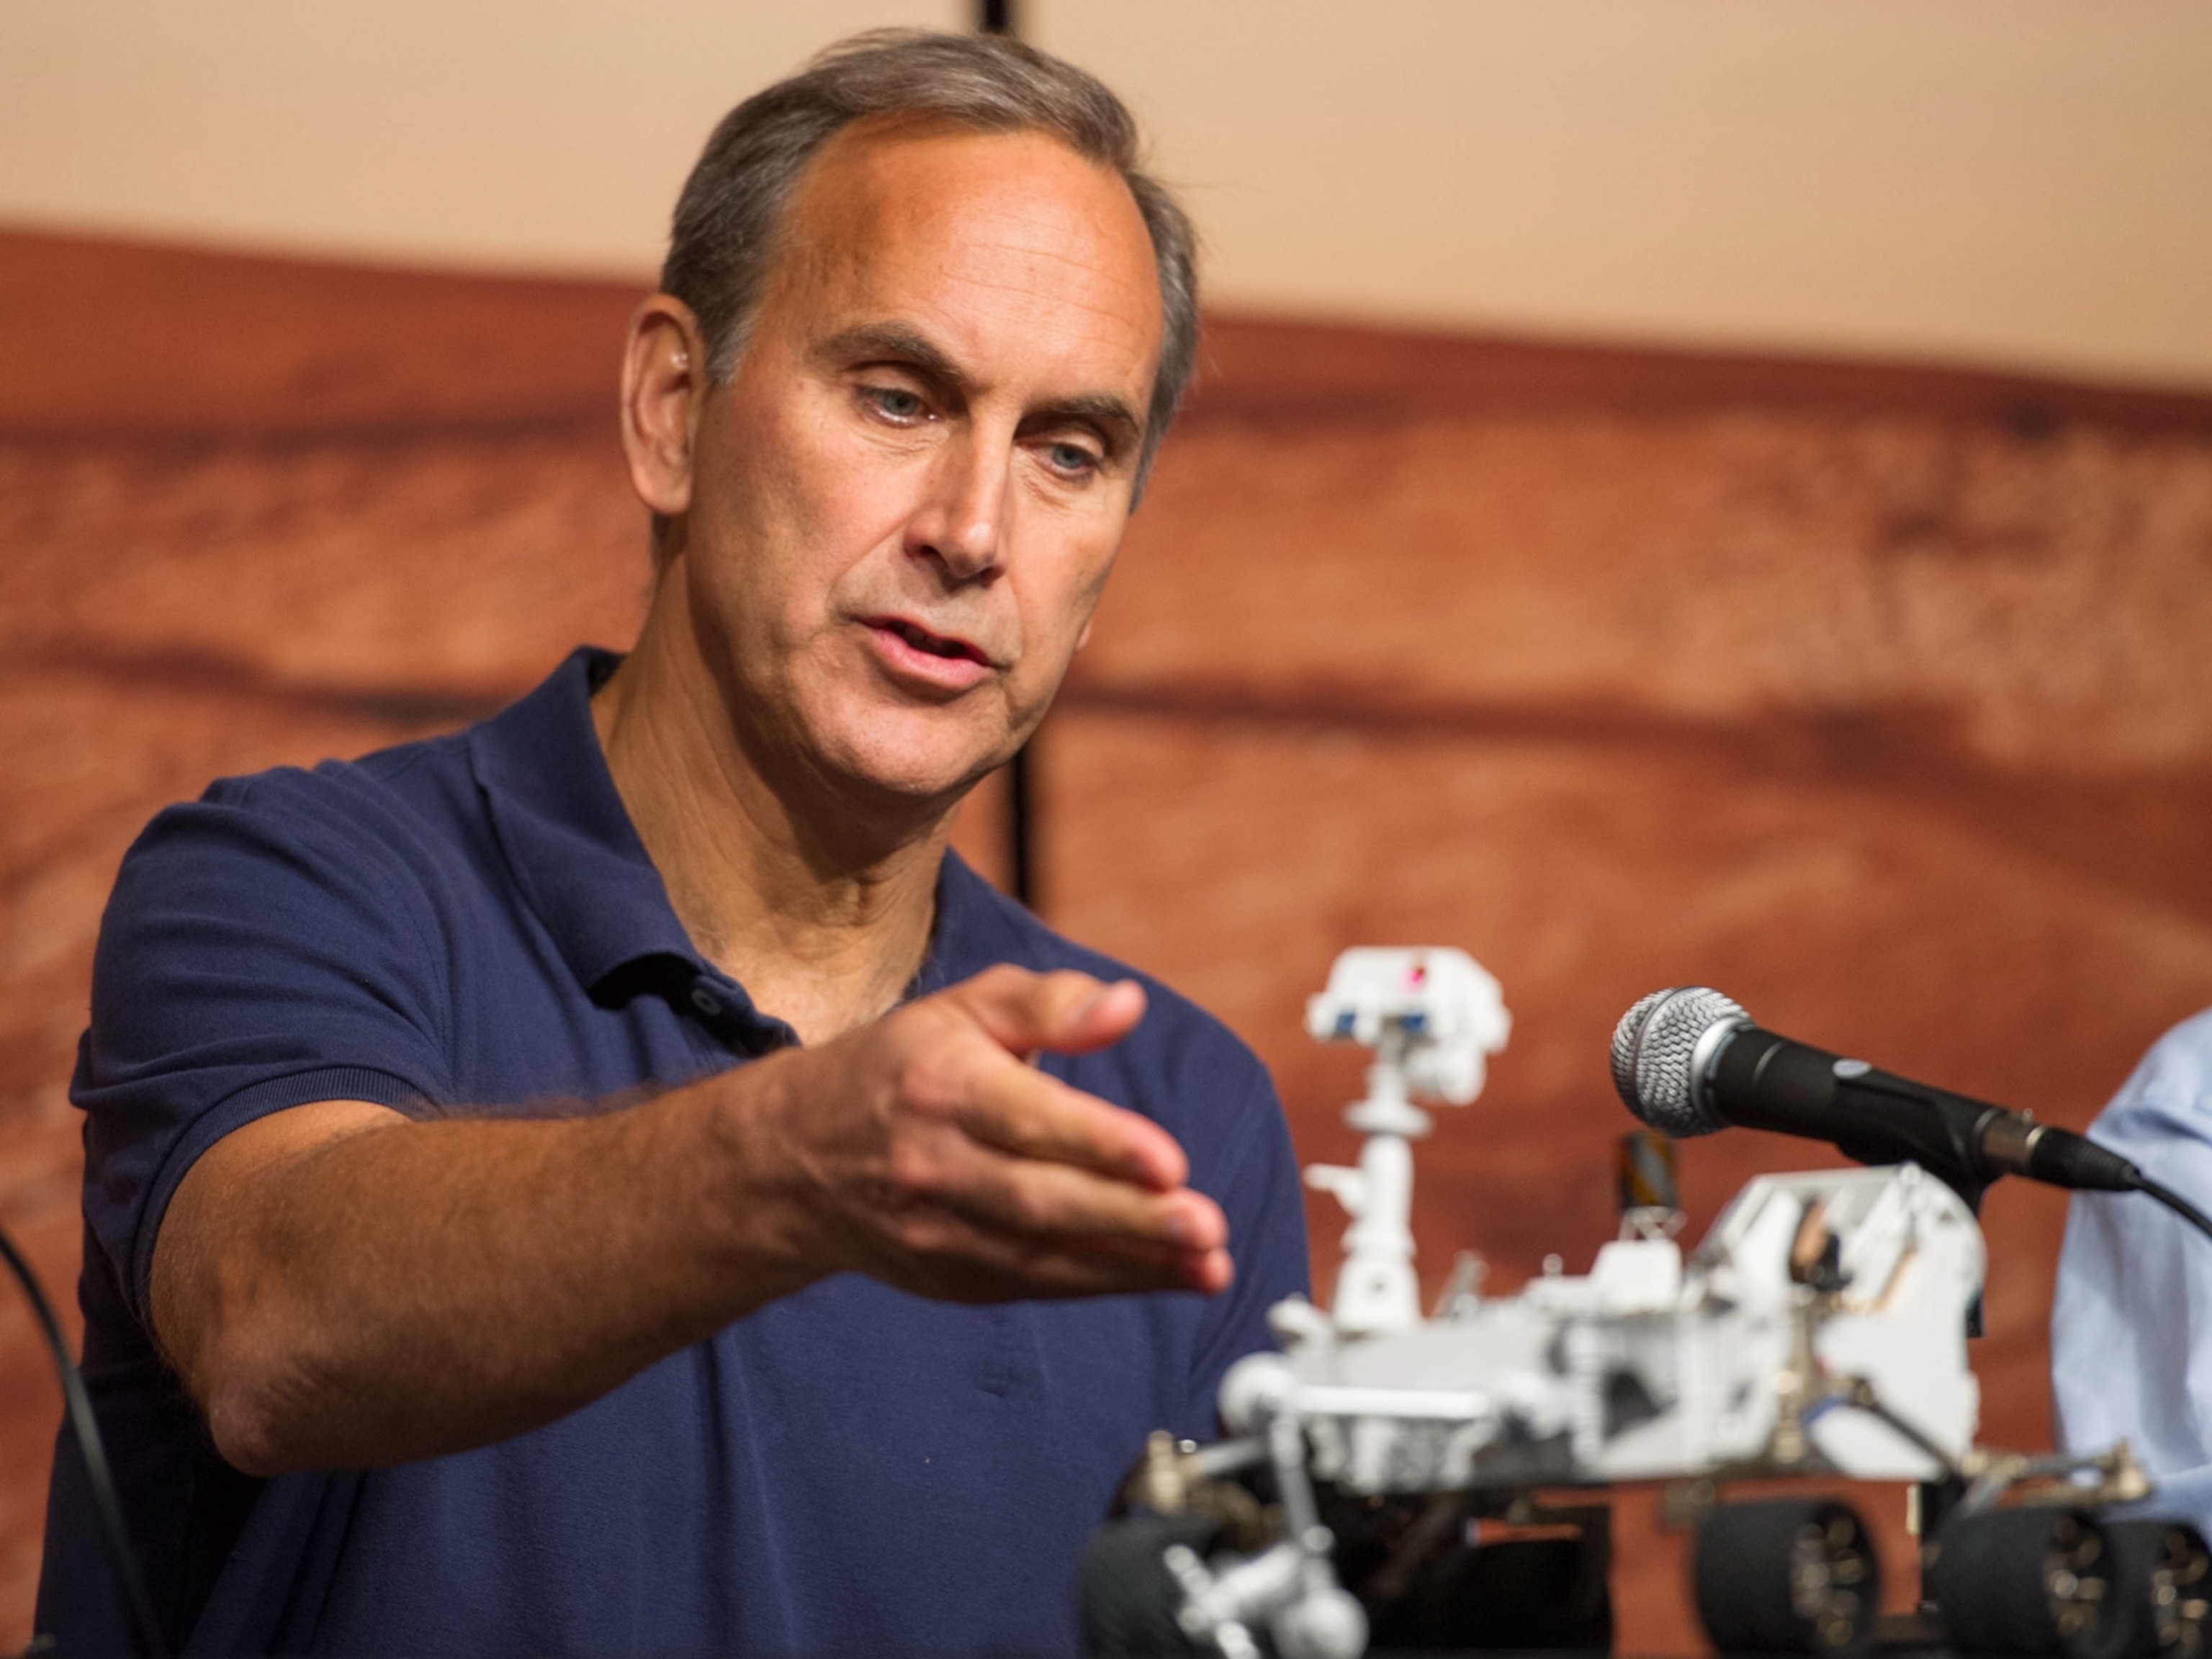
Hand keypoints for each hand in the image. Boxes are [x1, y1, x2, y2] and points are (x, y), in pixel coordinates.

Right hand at [737, 966, 1232, 1301]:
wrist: (792, 1160)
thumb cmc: (897, 1069)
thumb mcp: (962, 1009)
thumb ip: (1047, 1003)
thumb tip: (1125, 1005)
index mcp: (941, 1086)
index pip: (1026, 1120)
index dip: (1099, 1144)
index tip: (1169, 1161)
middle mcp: (936, 1165)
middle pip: (1039, 1201)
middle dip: (1129, 1218)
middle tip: (1205, 1225)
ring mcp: (939, 1231)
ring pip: (1042, 1256)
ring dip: (1132, 1265)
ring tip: (1208, 1264)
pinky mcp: (950, 1275)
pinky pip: (1035, 1285)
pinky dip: (1104, 1284)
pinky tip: (1166, 1277)